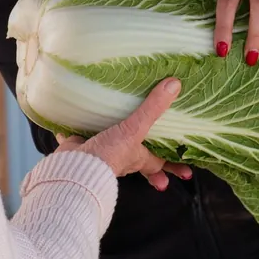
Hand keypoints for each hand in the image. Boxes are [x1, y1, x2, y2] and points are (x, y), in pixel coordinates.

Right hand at [55, 78, 191, 190]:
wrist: (75, 168)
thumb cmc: (109, 155)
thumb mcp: (135, 130)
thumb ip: (152, 108)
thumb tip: (174, 85)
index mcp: (137, 158)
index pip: (160, 163)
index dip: (174, 167)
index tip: (187, 173)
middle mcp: (121, 159)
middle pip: (139, 161)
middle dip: (149, 166)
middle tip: (161, 171)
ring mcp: (100, 155)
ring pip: (111, 150)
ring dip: (114, 144)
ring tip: (117, 132)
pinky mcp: (79, 149)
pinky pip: (80, 139)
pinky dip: (76, 133)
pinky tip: (72, 124)